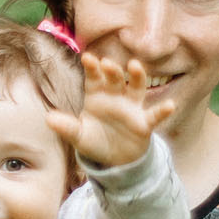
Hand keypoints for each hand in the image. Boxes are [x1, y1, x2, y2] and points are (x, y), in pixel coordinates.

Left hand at [47, 52, 176, 169]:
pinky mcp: (144, 122)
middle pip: (115, 79)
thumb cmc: (95, 141)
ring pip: (136, 87)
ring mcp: (131, 107)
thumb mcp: (78, 136)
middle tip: (107, 63)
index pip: (94, 78)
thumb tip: (48, 119)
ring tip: (135, 66)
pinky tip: (170, 105)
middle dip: (112, 70)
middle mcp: (116, 96)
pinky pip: (154, 115)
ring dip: (137, 76)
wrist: (114, 160)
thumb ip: (66, 127)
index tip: (88, 58)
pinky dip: (162, 110)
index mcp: (97, 95)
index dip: (92, 68)